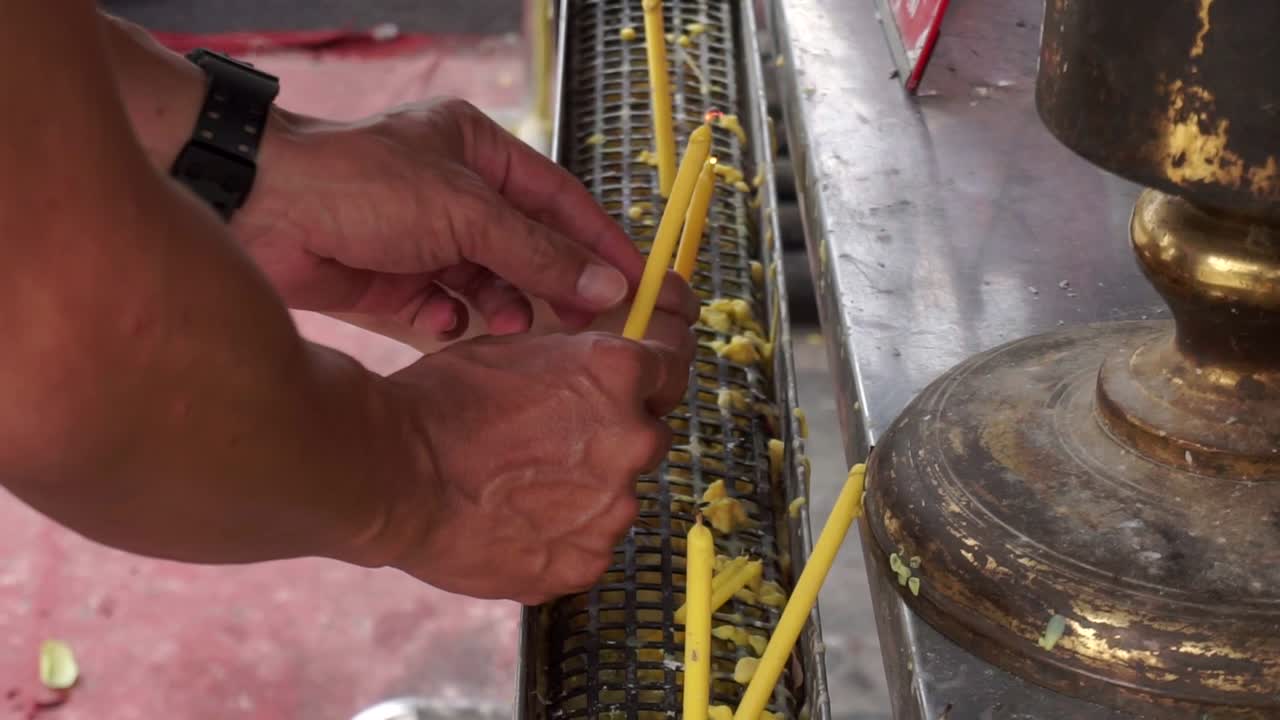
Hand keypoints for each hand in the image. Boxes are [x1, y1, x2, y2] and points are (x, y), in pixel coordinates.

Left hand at [236, 98, 696, 338]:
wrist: (257, 210)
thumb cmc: (358, 183)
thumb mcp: (464, 211)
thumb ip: (538, 253)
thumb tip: (608, 285)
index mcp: (479, 153)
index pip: (560, 202)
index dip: (601, 244)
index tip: (638, 284)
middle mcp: (455, 194)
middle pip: (527, 248)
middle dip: (551, 286)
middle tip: (581, 327)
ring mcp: (424, 239)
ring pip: (488, 284)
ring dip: (501, 309)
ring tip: (507, 330)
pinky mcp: (393, 279)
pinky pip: (444, 307)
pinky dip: (449, 320)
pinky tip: (443, 325)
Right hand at [375, 328, 693, 604]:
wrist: (393, 473)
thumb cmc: (440, 403)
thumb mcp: (515, 350)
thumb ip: (576, 364)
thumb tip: (598, 374)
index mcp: (617, 375)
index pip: (671, 367)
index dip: (650, 377)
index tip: (639, 385)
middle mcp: (630, 439)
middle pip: (647, 437)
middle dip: (613, 438)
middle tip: (555, 443)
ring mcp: (612, 508)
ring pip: (617, 497)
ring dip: (586, 491)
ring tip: (520, 489)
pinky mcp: (585, 562)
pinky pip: (588, 545)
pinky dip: (562, 537)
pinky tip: (516, 523)